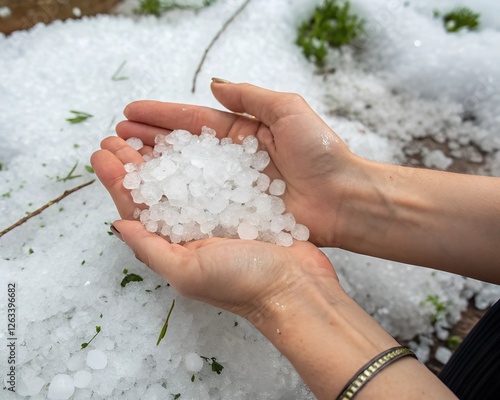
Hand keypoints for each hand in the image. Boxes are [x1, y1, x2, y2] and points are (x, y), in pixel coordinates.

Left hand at [90, 131, 337, 319]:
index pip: (137, 209)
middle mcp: (192, 230)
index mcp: (174, 246)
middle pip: (156, 190)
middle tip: (116, 134)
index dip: (116, 181)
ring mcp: (217, 217)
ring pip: (183, 179)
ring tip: (144, 132)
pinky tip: (189, 141)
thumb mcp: (188, 272)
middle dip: (133, 162)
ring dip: (162, 155)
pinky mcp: (242, 205)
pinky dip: (198, 157)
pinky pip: (214, 176)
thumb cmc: (244, 284)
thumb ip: (150, 249)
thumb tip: (118, 224)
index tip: (101, 153)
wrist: (297, 288)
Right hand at [112, 81, 361, 245]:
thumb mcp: (288, 111)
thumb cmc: (321, 153)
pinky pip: (202, 203)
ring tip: (124, 161)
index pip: (195, 122)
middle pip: (185, 148)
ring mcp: (233, 187)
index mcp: (245, 132)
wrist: (343, 199)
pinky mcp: (237, 211)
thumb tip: (214, 85)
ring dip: (157, 168)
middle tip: (118, 136)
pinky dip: (177, 198)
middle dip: (151, 140)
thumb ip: (251, 97)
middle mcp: (234, 159)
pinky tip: (152, 195)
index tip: (132, 112)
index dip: (163, 116)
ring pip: (188, 175)